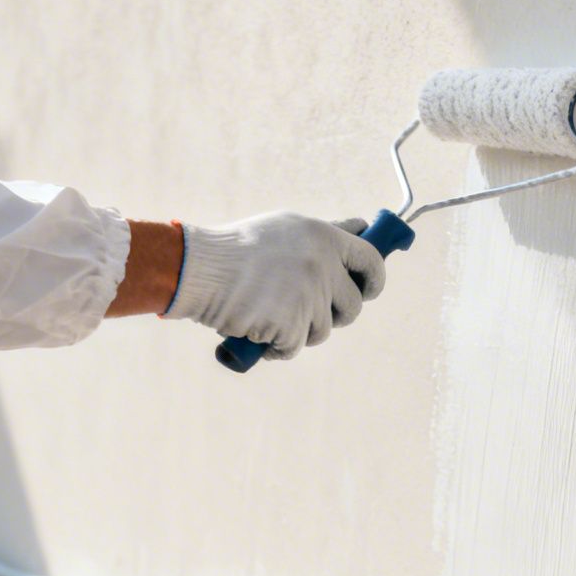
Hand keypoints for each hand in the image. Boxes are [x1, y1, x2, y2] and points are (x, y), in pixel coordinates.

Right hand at [165, 212, 385, 358]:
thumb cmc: (238, 248)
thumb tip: (363, 228)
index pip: (372, 261)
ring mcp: (309, 298)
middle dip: (338, 314)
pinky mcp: (291, 326)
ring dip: (302, 331)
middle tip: (314, 312)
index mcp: (325, 238)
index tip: (370, 290)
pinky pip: (294, 347)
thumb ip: (327, 233)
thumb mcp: (287, 228)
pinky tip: (258, 333)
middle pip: (353, 305)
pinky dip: (278, 347)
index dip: (375, 280)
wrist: (199, 269)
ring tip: (273, 317)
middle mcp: (323, 267)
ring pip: (323, 330)